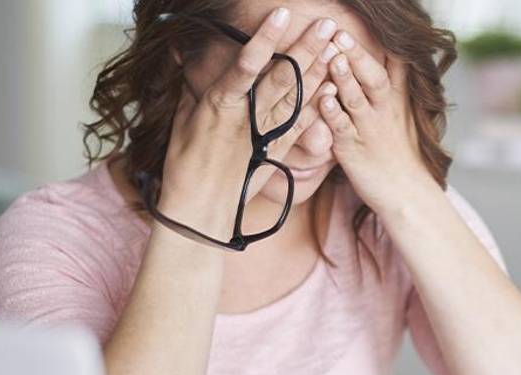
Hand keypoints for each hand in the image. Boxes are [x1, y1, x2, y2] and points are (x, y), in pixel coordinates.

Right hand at [159, 8, 339, 237]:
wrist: (200, 210)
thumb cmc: (185, 164)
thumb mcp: (183, 120)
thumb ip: (192, 87)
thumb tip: (183, 54)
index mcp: (220, 104)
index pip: (247, 64)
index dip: (266, 39)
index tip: (282, 14)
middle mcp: (246, 117)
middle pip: (282, 77)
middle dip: (306, 48)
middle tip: (328, 25)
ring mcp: (264, 134)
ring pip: (296, 98)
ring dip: (319, 71)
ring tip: (337, 47)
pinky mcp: (276, 151)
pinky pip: (301, 126)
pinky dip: (318, 107)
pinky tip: (333, 88)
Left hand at [318, 31, 441, 217]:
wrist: (406, 192)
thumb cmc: (399, 151)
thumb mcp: (404, 112)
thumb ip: (396, 82)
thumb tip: (394, 52)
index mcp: (395, 100)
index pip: (392, 66)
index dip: (380, 44)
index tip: (364, 24)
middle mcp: (384, 112)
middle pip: (373, 77)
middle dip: (357, 55)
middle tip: (340, 33)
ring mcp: (368, 131)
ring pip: (357, 100)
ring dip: (344, 78)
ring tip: (333, 57)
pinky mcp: (352, 151)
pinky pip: (342, 129)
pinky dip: (333, 114)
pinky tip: (323, 99)